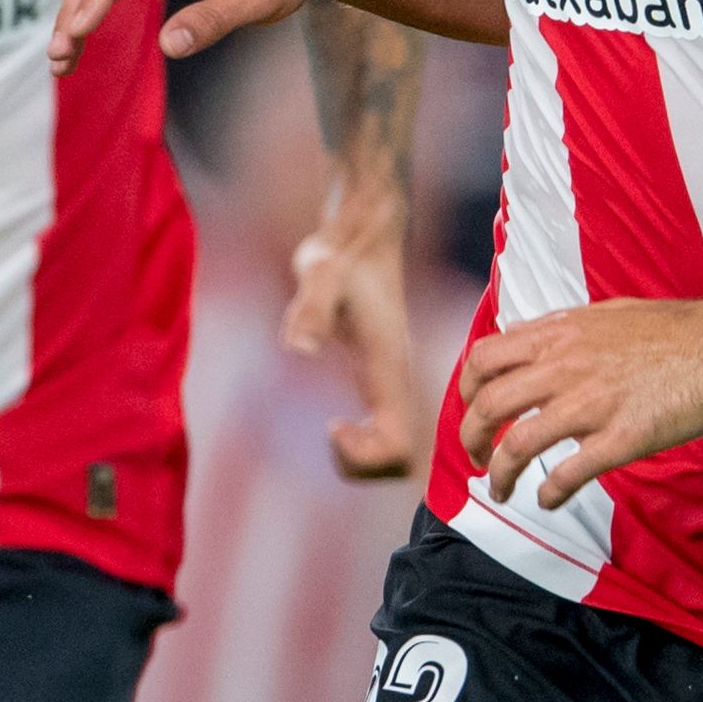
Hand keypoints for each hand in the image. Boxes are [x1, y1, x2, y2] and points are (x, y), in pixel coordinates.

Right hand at [47, 0, 326, 70]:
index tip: (75, 34)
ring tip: (61, 60)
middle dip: (74, 12)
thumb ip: (214, 21)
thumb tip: (170, 46)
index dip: (96, 0)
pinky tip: (80, 34)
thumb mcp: (259, 1)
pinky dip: (92, 1)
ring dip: (76, 9)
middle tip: (59, 61)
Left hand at [286, 197, 422, 480]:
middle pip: (403, 461)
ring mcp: (390, 384)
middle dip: (363, 466)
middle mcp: (395, 384)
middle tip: (330, 432)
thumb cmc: (341, 254)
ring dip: (362, 457)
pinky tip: (332, 420)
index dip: (364, 454)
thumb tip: (299, 349)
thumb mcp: (321, 275)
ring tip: (332, 430)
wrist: (363, 235)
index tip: (331, 425)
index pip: (398, 445)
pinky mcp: (379, 378)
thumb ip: (312, 308)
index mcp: (388, 370)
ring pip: (397, 450)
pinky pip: (385, 432)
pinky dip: (361, 442)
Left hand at [455, 297, 702, 507]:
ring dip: (500, 475)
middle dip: (471, 439)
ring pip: (518, 445)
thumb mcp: (606, 312)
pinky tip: (548, 500)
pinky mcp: (621, 438)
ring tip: (501, 490)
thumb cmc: (676, 328)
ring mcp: (591, 404)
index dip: (466, 391)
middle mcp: (564, 367)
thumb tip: (523, 339)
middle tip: (478, 457)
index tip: (473, 411)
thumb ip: (561, 330)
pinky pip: (567, 474)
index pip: (484, 360)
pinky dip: (549, 494)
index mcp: (560, 334)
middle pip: (488, 406)